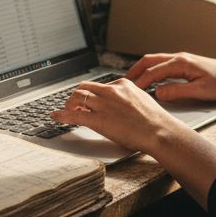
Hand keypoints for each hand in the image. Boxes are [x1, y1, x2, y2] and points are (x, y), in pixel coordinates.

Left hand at [50, 77, 187, 154]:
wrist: (159, 131)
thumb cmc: (155, 121)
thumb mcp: (142, 100)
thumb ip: (129, 98)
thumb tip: (122, 104)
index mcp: (123, 85)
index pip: (100, 85)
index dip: (92, 93)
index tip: (89, 99)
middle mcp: (111, 91)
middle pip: (85, 87)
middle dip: (77, 95)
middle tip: (74, 104)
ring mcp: (104, 104)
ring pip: (77, 97)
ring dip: (68, 103)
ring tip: (66, 110)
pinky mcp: (98, 119)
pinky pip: (74, 114)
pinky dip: (62, 114)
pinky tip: (56, 116)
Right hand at [125, 53, 215, 104]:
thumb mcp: (200, 91)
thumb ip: (178, 92)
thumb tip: (158, 93)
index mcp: (181, 63)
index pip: (153, 71)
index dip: (140, 81)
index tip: (130, 90)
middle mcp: (180, 58)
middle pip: (150, 60)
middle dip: (135, 70)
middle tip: (123, 81)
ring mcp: (183, 59)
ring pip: (156, 60)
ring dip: (143, 69)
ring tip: (132, 79)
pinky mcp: (186, 64)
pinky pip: (163, 64)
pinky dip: (152, 69)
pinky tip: (151, 78)